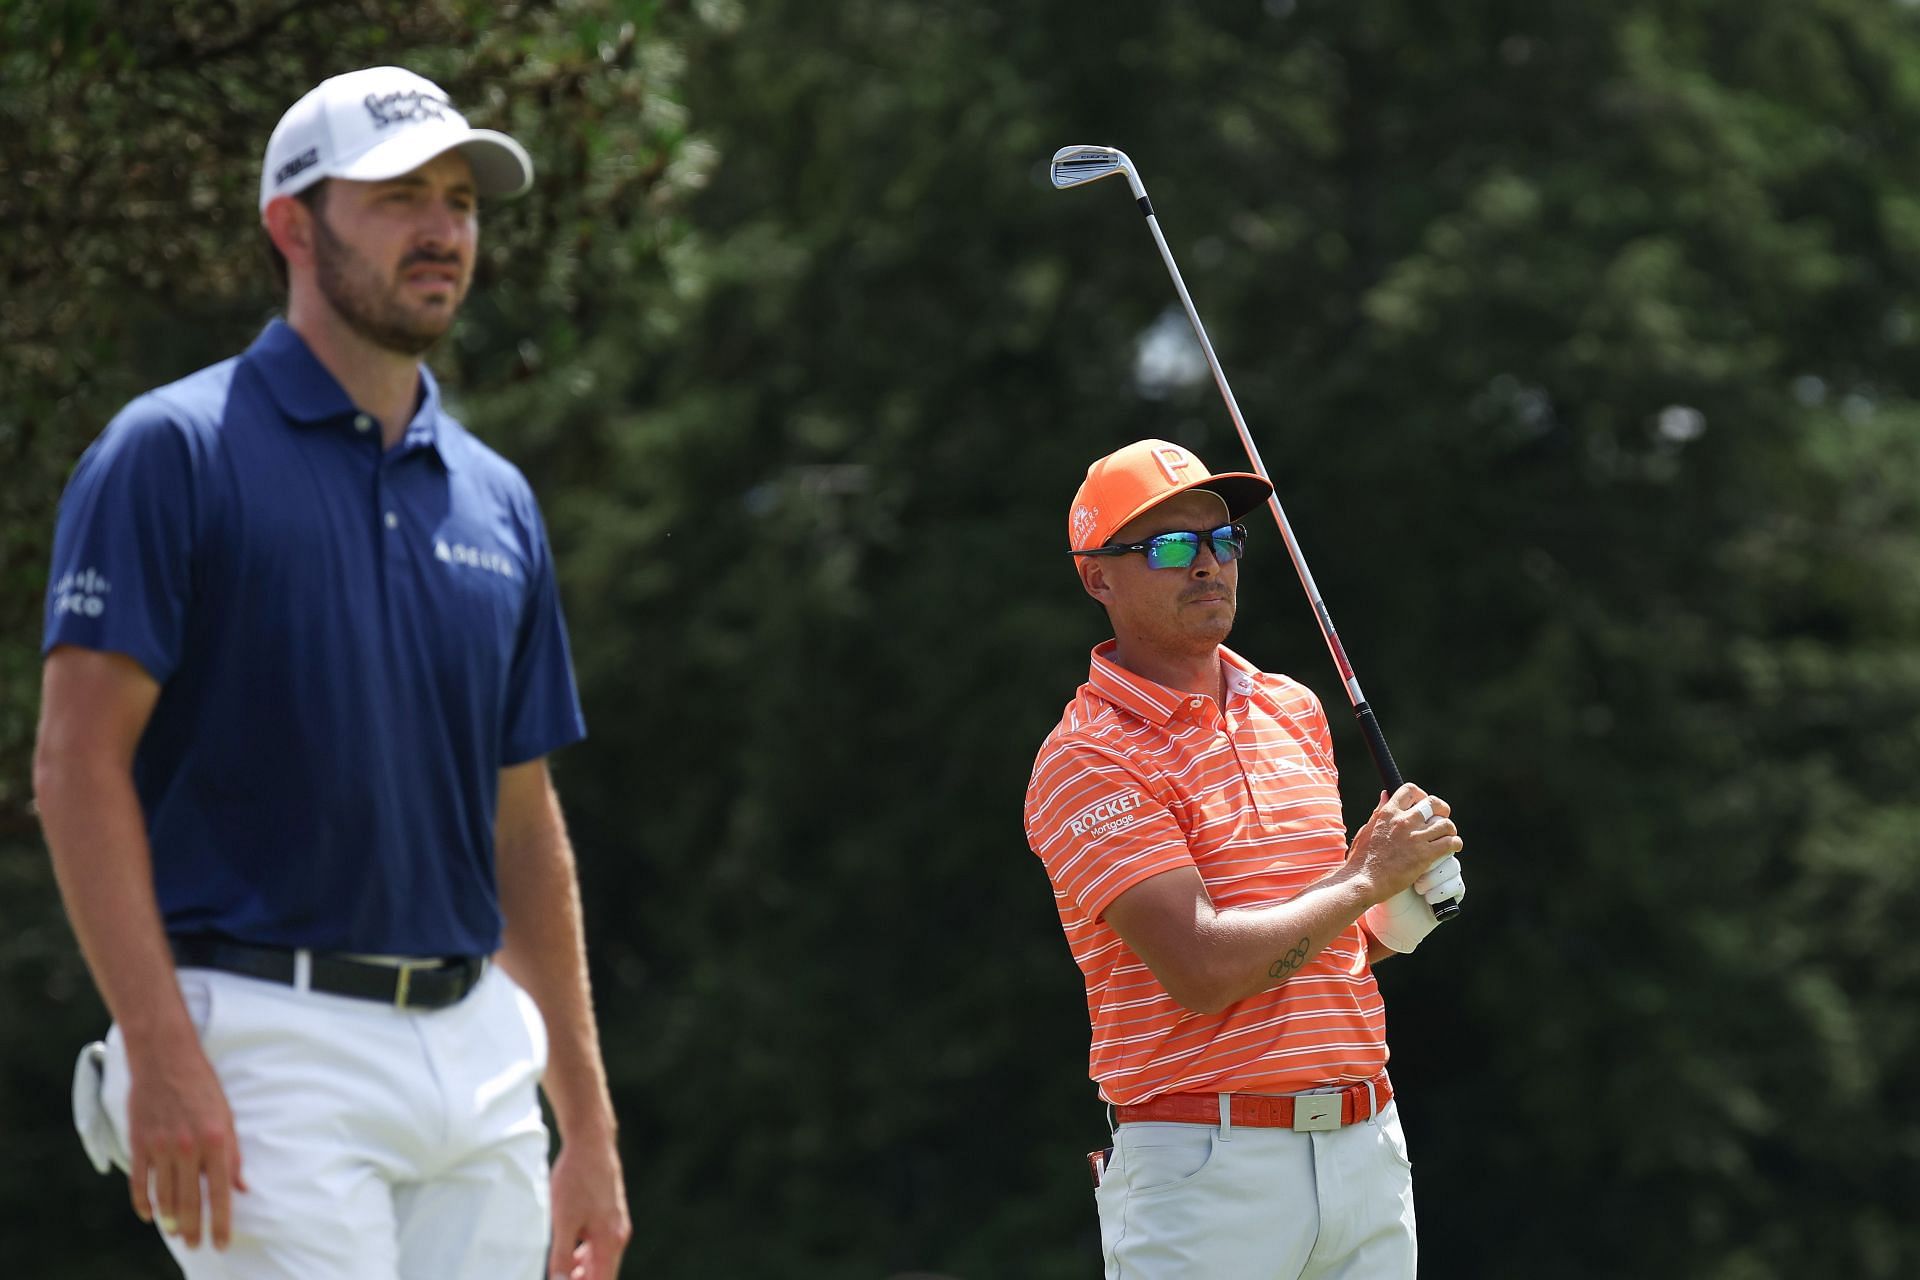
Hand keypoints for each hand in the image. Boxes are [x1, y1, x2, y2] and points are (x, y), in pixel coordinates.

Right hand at [124, 1032, 244, 1249]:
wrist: (165, 1058)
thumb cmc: (202, 1086)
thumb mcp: (227, 1117)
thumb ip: (232, 1155)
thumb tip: (240, 1188)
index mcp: (216, 1140)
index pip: (220, 1192)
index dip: (221, 1221)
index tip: (221, 1243)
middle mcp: (188, 1147)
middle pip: (189, 1200)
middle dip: (194, 1228)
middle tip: (197, 1246)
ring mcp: (160, 1146)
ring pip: (163, 1195)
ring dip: (170, 1219)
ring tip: (178, 1234)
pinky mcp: (139, 1142)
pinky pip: (139, 1182)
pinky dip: (143, 1202)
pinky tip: (150, 1215)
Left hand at [546, 1133, 630, 1279]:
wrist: (591, 1142)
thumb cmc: (576, 1179)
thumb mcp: (563, 1221)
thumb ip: (562, 1255)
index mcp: (610, 1241)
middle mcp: (619, 1234)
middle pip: (603, 1272)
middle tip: (558, 1277)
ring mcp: (617, 1222)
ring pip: (601, 1257)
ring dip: (583, 1269)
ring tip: (560, 1269)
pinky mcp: (611, 1212)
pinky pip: (601, 1242)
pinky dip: (586, 1252)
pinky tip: (570, 1247)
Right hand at [1347, 785, 1462, 902]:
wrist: (1363, 881)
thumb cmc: (1361, 859)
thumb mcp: (1366, 829)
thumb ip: (1379, 812)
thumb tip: (1385, 795)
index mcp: (1388, 813)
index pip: (1410, 790)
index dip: (1421, 795)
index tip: (1422, 804)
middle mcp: (1403, 821)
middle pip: (1433, 803)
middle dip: (1441, 809)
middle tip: (1442, 818)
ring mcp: (1415, 837)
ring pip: (1445, 824)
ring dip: (1449, 829)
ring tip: (1448, 836)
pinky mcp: (1424, 855)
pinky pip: (1450, 843)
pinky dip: (1455, 843)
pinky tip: (1452, 847)